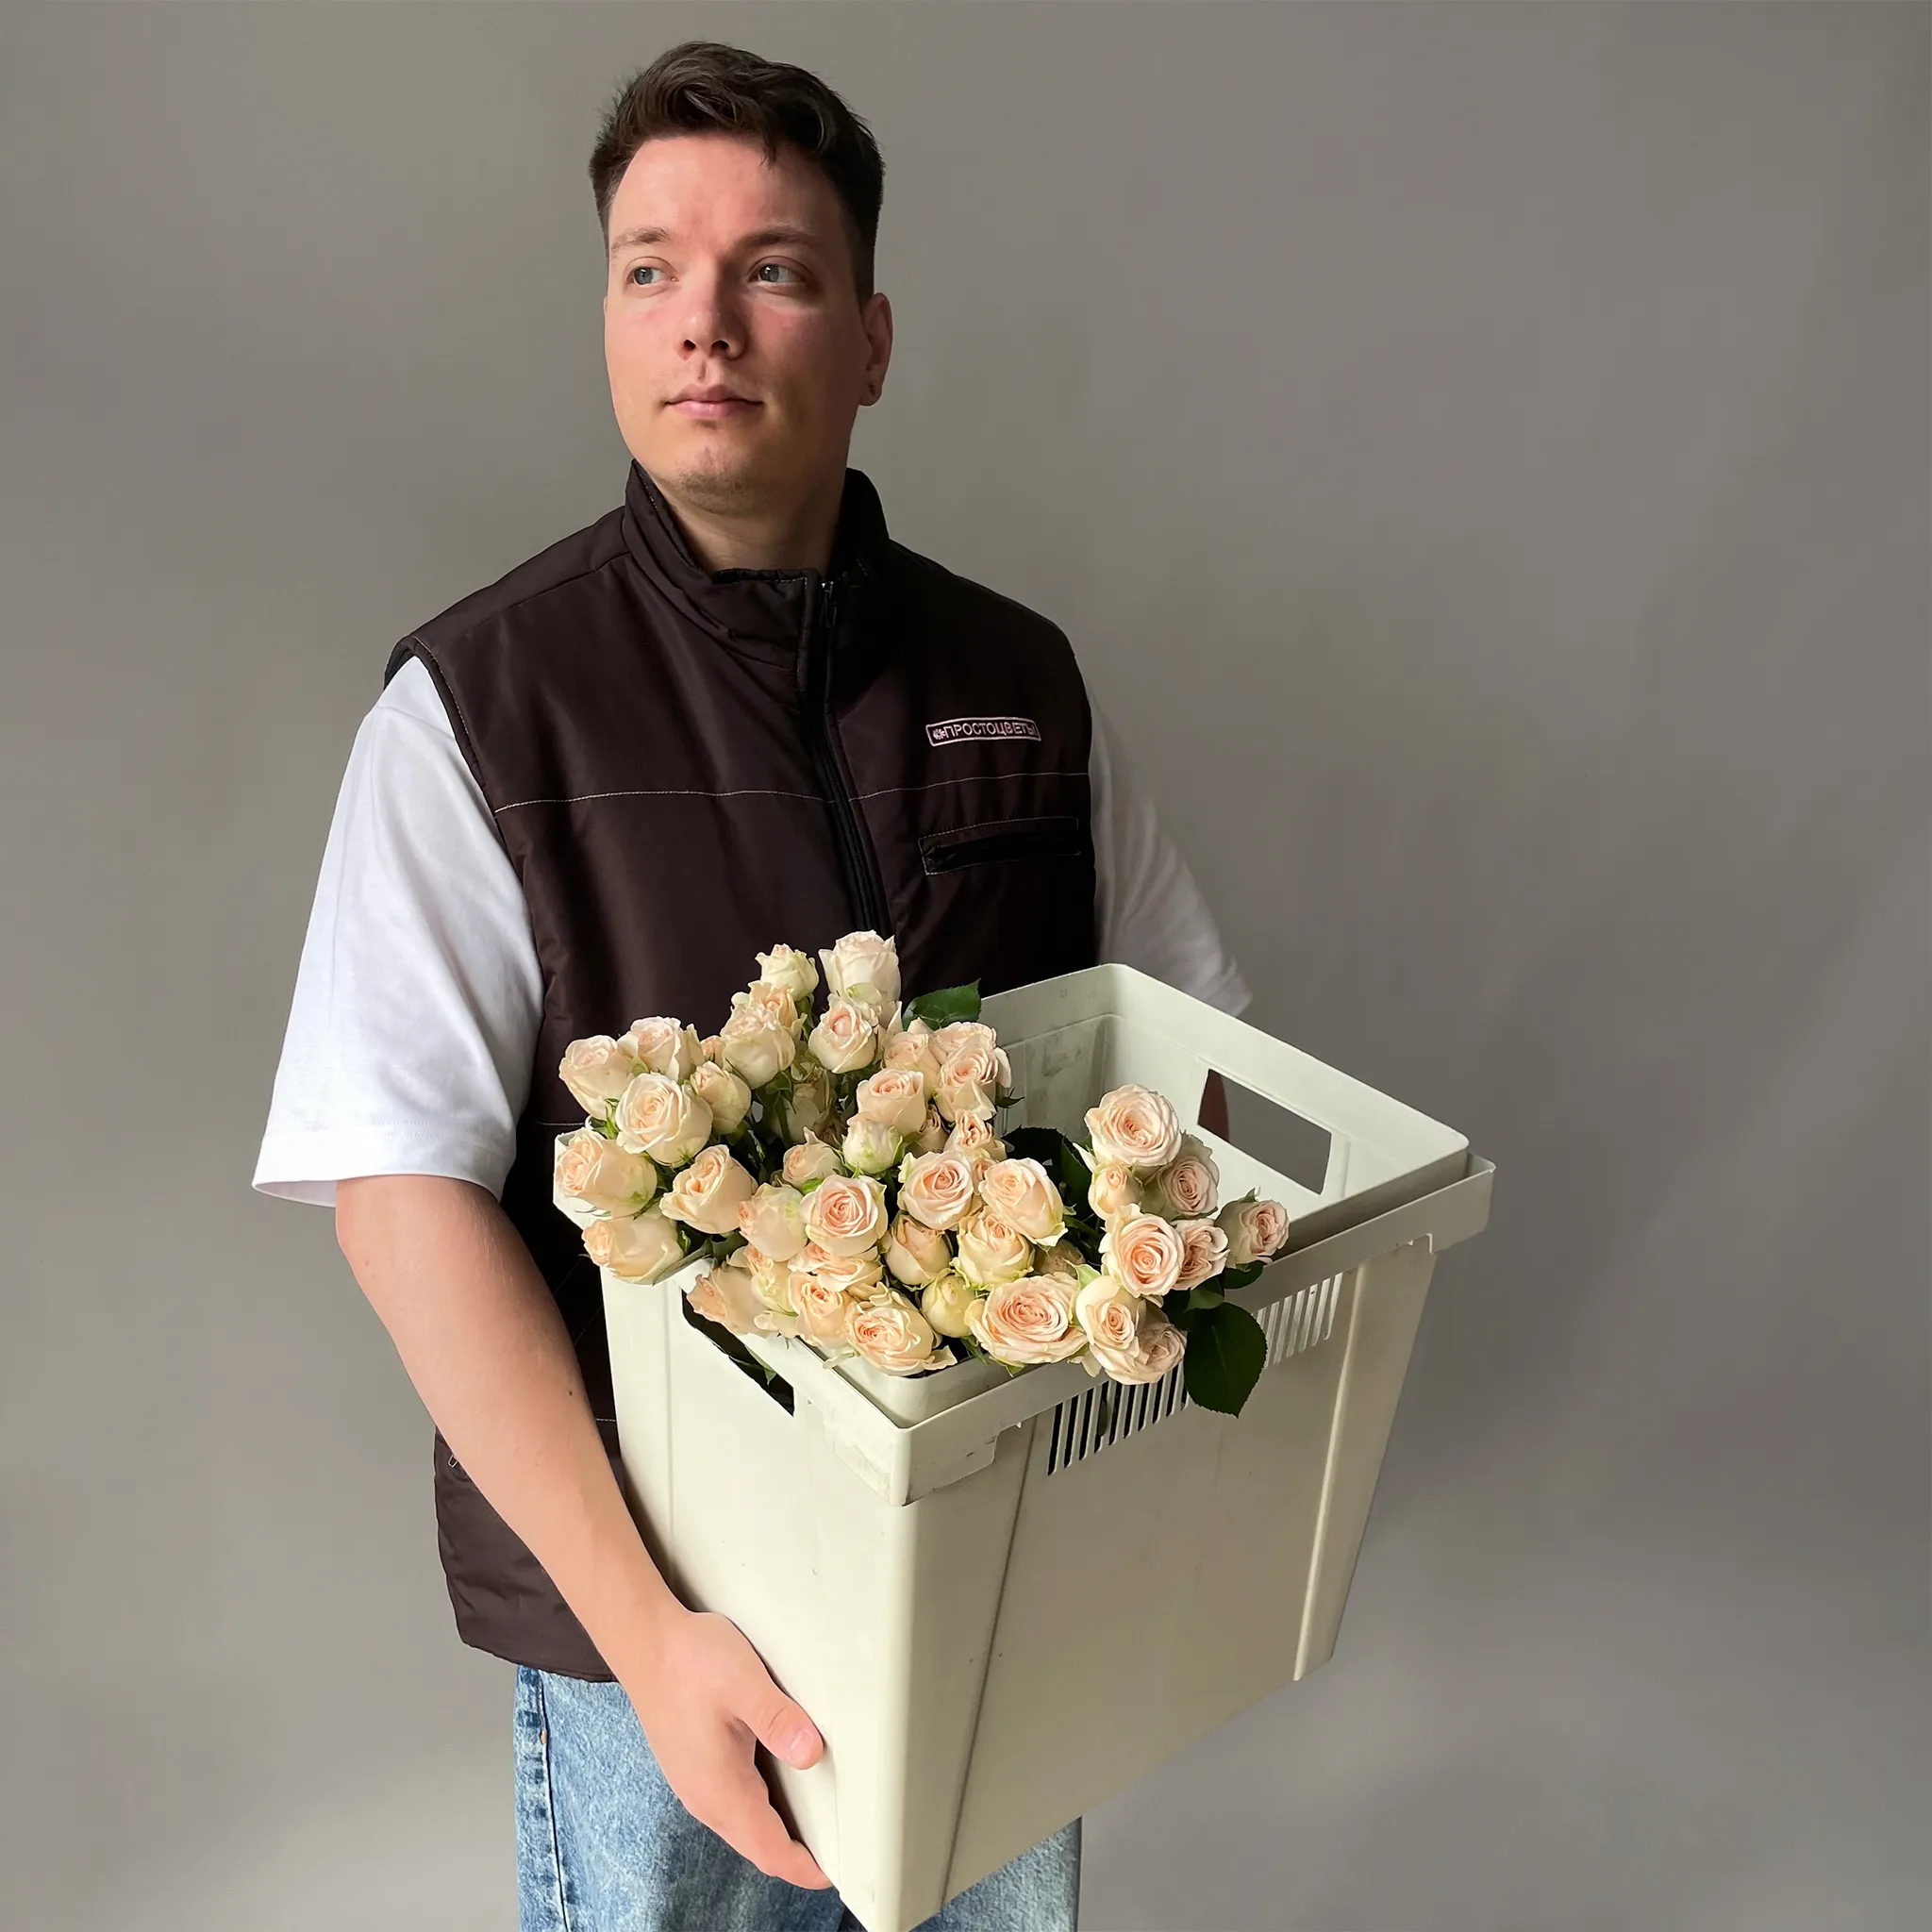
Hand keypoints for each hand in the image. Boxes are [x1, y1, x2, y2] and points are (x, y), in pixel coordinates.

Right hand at [624, 1606, 830, 1888]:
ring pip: (743, 1828)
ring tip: (815, 1827)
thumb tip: (811, 1753)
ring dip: (776, 1834)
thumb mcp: (743, 1683)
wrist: (644, 1642)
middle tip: (834, 1852)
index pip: (769, 1851)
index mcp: (720, 1789)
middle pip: (757, 1847)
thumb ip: (778, 1719)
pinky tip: (778, 1790)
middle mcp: (705, 1797)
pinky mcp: (693, 1767)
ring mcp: (696, 1784)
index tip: (834, 1872)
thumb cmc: (688, 1661)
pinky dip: (760, 1812)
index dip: (804, 1869)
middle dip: (795, 1857)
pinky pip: (732, 1806)